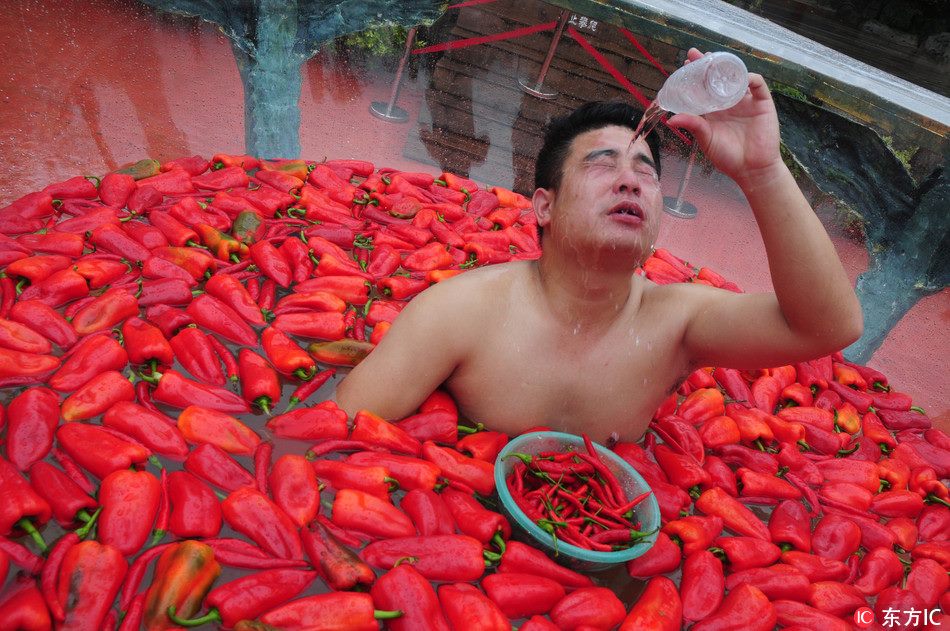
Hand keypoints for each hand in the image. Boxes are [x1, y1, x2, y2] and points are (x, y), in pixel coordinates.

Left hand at [667, 49, 783, 186]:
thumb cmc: (727, 156)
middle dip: (708, 64)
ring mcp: (746, 101)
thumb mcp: (706, 139)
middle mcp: (729, 102)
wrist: (752, 170)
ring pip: (737, 77)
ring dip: (727, 66)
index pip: (703, 87)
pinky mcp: (762, 103)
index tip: (686, 63)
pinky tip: (739, 76)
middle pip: (718, 77)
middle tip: (696, 55)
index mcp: (714, 110)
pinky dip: (749, 77)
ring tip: (715, 60)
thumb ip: (692, 125)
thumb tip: (671, 119)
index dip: (695, 74)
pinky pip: (757, 84)